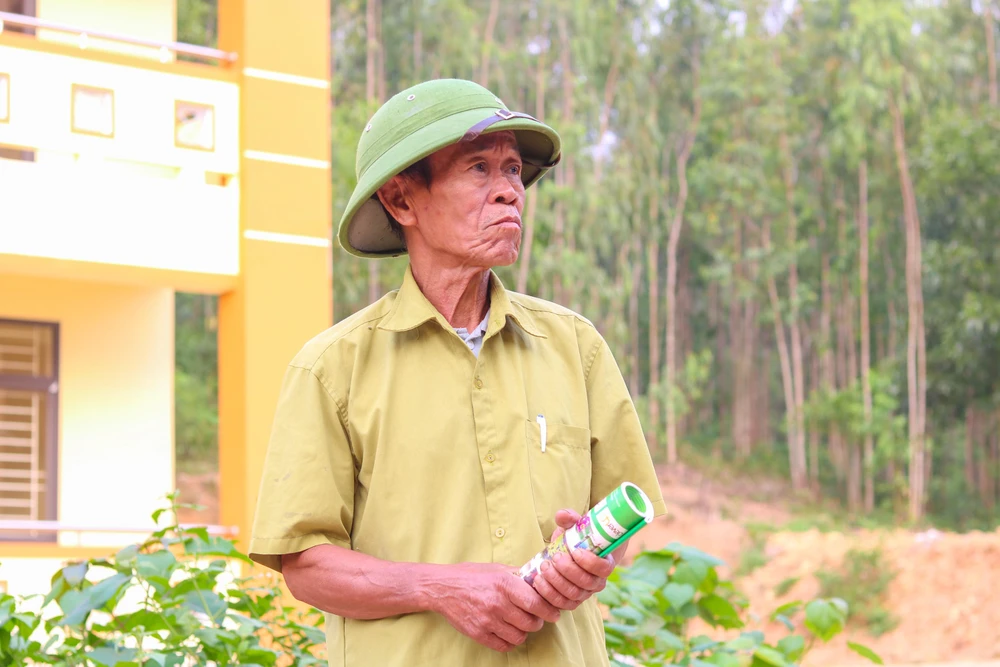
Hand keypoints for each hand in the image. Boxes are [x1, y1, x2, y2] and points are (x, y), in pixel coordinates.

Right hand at [427, 562, 560, 652]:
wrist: (442, 588)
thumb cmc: (471, 576)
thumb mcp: (496, 569)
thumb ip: (518, 575)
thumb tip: (540, 579)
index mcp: (504, 584)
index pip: (536, 603)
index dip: (548, 610)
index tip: (553, 613)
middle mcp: (497, 603)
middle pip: (530, 623)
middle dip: (536, 622)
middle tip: (533, 618)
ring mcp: (487, 620)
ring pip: (519, 637)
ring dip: (523, 632)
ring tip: (518, 624)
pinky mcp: (478, 634)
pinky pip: (504, 646)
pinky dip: (509, 641)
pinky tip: (506, 632)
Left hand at [532, 509, 616, 610]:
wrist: (572, 553)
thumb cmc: (577, 539)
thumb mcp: (575, 526)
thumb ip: (570, 518)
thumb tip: (562, 515)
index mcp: (604, 563)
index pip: (603, 568)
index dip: (591, 562)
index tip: (575, 551)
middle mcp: (596, 582)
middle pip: (586, 583)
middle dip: (568, 571)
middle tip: (555, 557)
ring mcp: (584, 594)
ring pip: (573, 595)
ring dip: (556, 582)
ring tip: (544, 567)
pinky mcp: (570, 601)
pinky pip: (561, 604)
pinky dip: (548, 594)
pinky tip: (539, 580)